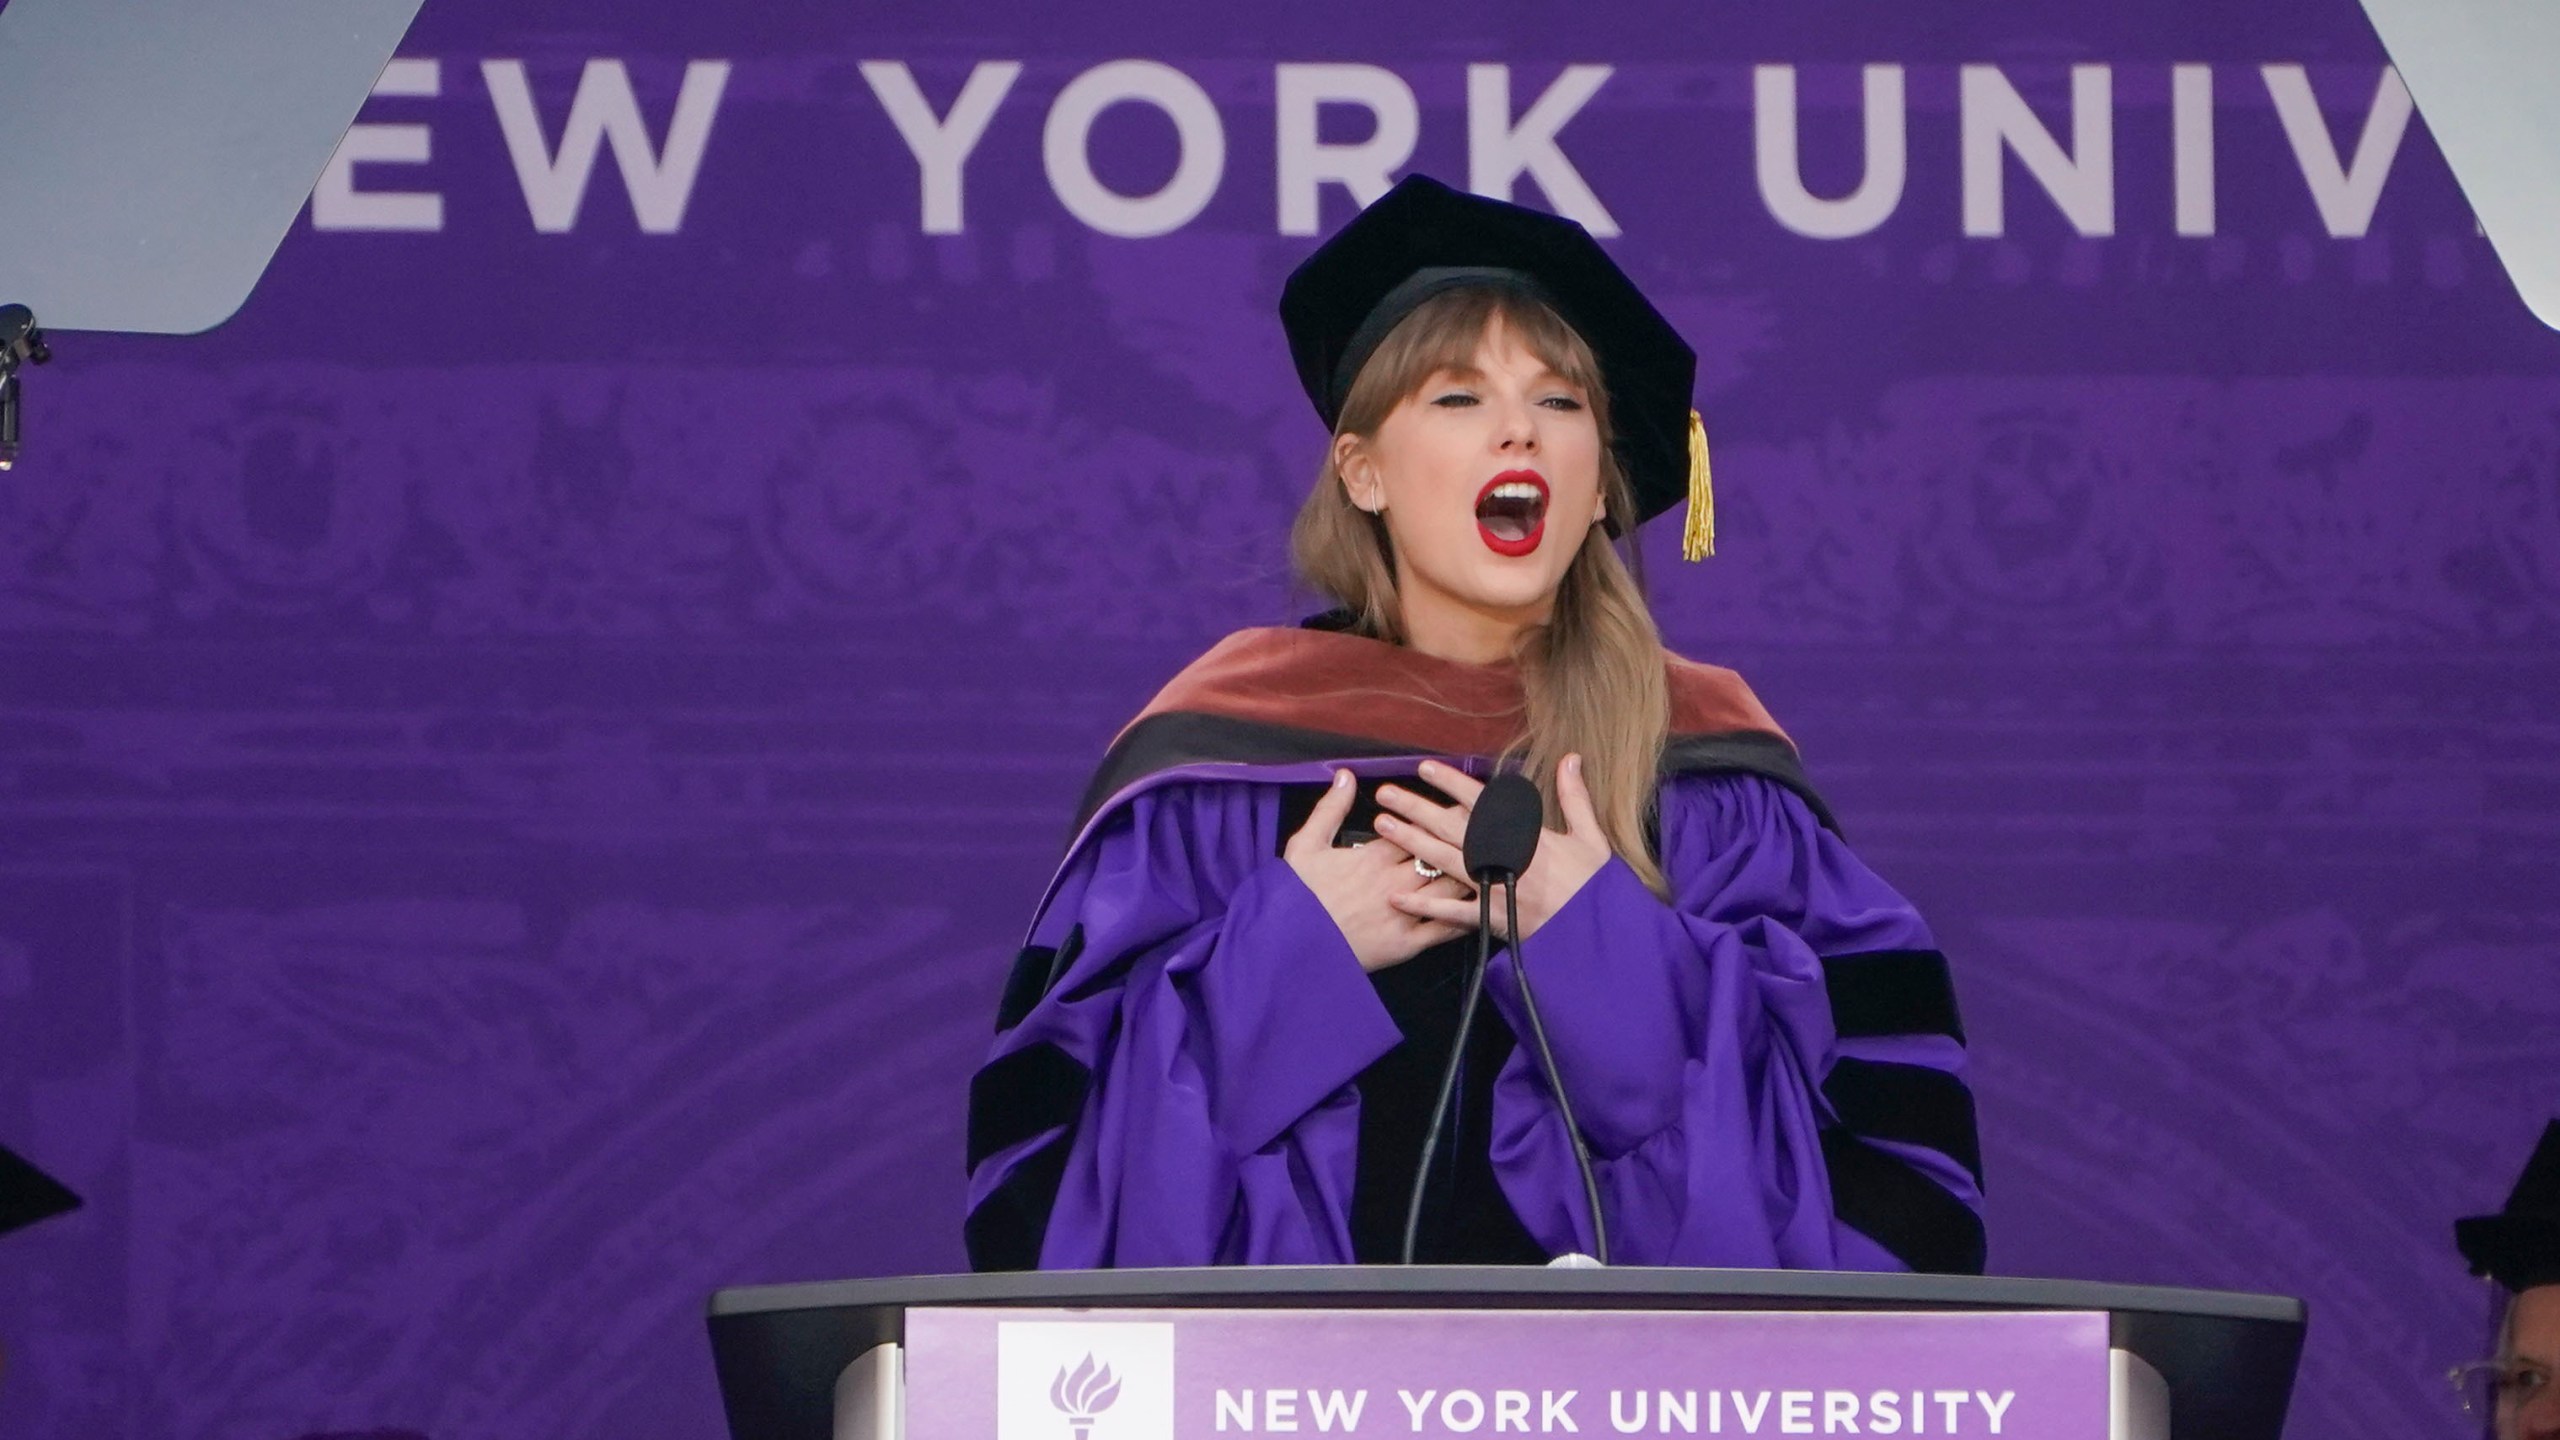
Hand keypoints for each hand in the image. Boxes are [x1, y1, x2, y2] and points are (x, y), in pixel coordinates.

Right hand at [1285, 769, 1476, 972]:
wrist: (1286, 946)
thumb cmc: (1294, 897)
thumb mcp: (1304, 845)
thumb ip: (1329, 809)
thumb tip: (1345, 776)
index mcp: (1372, 856)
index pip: (1417, 827)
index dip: (1440, 815)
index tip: (1461, 805)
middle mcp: (1393, 881)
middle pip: (1441, 853)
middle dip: (1467, 839)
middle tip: (1491, 827)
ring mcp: (1403, 913)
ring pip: (1449, 887)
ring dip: (1473, 872)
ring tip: (1495, 859)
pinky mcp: (1406, 944)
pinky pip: (1443, 929)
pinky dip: (1466, 916)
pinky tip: (1483, 907)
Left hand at [1374, 756, 1613, 943]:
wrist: (1598, 936)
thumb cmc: (1595, 888)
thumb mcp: (1591, 838)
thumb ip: (1575, 797)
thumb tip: (1571, 759)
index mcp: (1528, 836)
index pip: (1481, 803)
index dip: (1451, 783)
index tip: (1426, 769)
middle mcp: (1505, 859)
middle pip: (1451, 828)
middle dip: (1416, 808)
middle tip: (1386, 794)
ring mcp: (1495, 890)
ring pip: (1444, 861)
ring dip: (1412, 843)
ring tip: (1384, 827)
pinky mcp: (1491, 920)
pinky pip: (1451, 912)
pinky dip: (1424, 905)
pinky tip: (1397, 895)